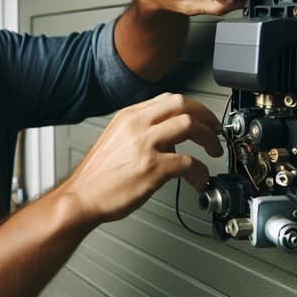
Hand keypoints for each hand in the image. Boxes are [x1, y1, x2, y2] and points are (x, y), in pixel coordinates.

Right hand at [60, 93, 222, 225]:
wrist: (81, 197)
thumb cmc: (97, 176)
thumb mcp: (115, 140)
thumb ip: (140, 133)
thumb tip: (169, 139)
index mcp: (128, 117)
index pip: (168, 99)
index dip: (192, 107)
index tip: (202, 118)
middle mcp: (137, 125)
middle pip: (182, 104)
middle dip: (206, 116)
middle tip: (215, 130)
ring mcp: (145, 144)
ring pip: (189, 125)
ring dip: (208, 138)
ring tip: (214, 150)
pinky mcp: (152, 167)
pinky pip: (188, 162)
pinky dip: (200, 171)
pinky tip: (200, 180)